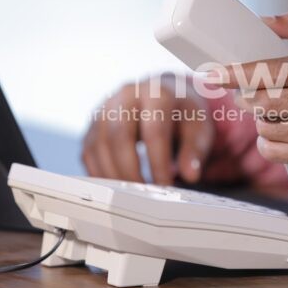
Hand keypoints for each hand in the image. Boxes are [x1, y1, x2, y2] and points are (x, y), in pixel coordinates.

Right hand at [82, 74, 213, 184]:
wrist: (164, 94)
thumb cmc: (182, 113)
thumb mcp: (198, 127)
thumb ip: (195, 150)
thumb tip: (190, 174)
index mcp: (156, 92)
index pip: (154, 131)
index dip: (159, 162)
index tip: (165, 186)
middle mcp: (126, 95)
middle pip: (119, 136)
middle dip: (131, 171)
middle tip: (145, 194)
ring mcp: (105, 108)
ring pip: (99, 145)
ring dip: (114, 175)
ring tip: (132, 195)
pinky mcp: (93, 124)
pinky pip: (89, 152)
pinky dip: (100, 174)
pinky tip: (117, 188)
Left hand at [212, 12, 287, 171]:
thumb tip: (260, 21)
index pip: (270, 70)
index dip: (236, 73)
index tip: (213, 74)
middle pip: (263, 102)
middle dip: (246, 97)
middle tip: (247, 93)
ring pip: (267, 127)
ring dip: (259, 119)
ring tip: (269, 111)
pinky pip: (277, 152)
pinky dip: (267, 142)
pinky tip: (275, 132)